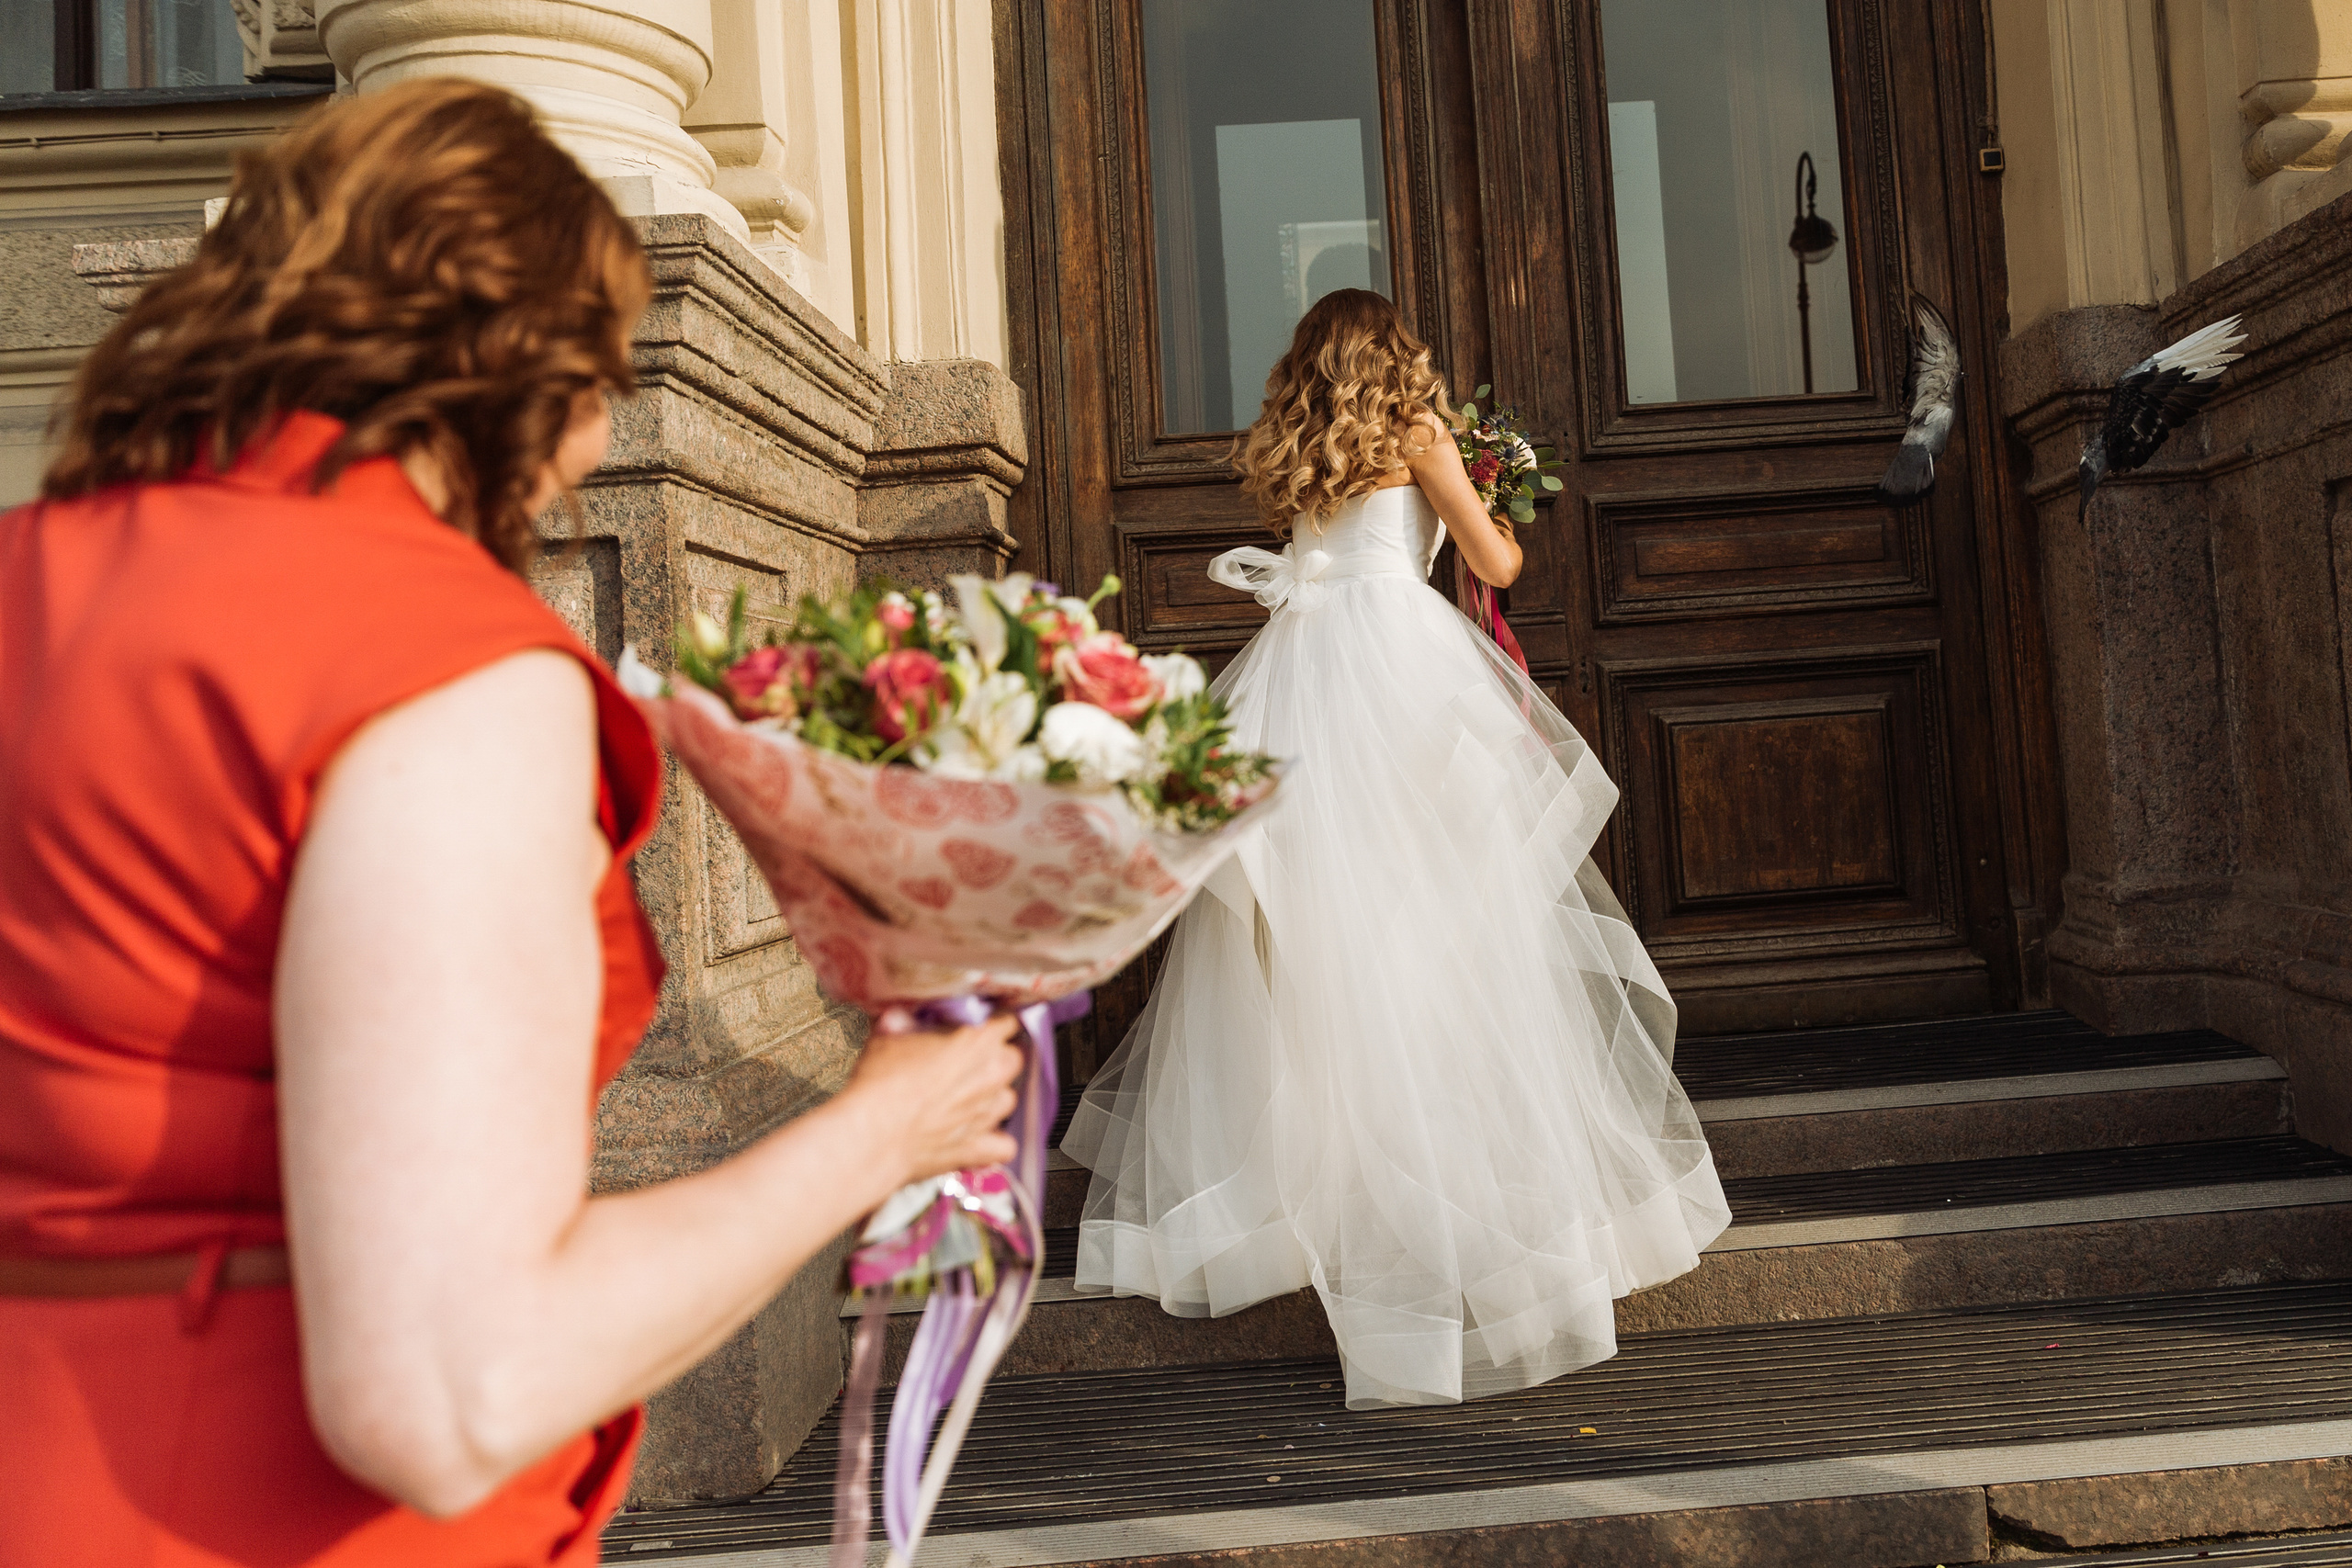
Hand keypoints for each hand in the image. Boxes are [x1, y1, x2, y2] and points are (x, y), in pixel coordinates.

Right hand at [843, 1012, 1025, 1185]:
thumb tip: (897, 1019)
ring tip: (968, 1099)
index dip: (993, 1025)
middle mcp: (990, 1077)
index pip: (1007, 1024)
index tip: (980, 1028)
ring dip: (993, 1098)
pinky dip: (995, 1143)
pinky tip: (977, 1136)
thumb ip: (901, 1025)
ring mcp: (987, 1115)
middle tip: (970, 1061)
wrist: (872, 1134)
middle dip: (997, 1059)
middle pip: (1013, 1061)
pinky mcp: (977, 1149)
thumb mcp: (887, 1038)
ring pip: (1008, 1101)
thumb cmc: (881, 1084)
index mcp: (976, 1042)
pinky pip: (1004, 1147)